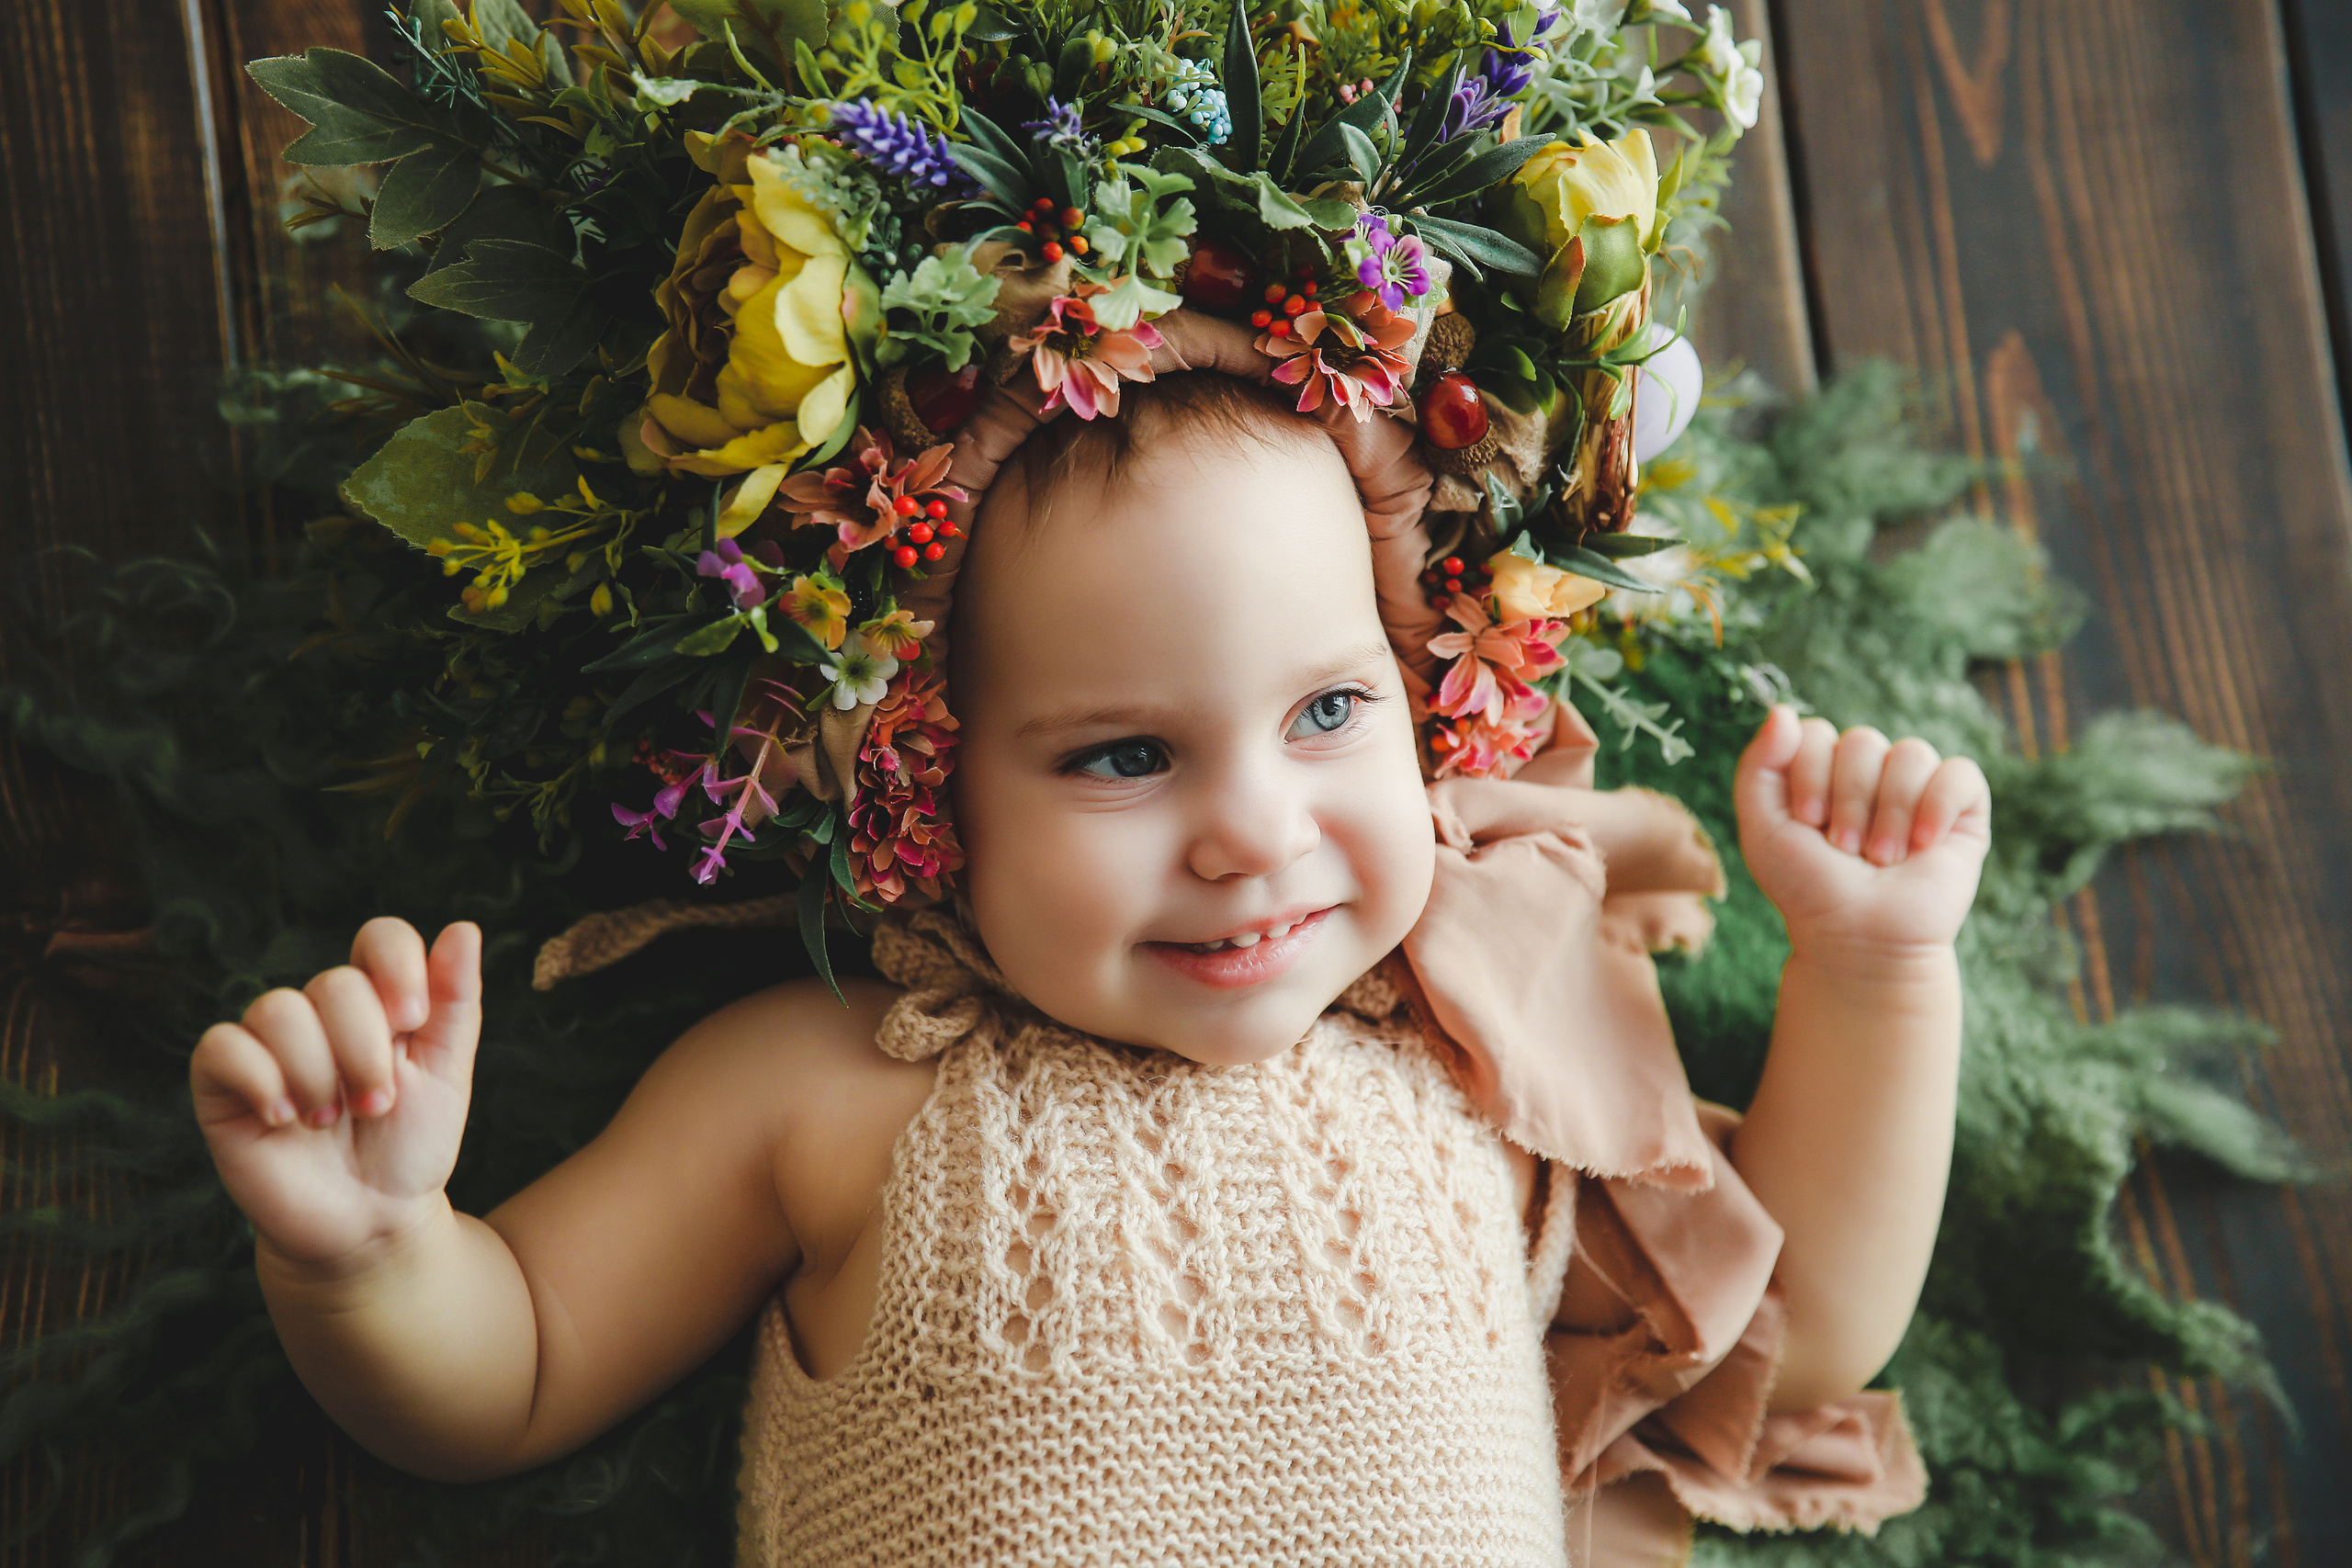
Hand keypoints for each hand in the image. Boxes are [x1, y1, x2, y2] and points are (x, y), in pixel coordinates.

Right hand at [191, 918, 481, 1269]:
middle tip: (376, 1106)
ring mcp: (268, 1045)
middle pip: (334, 983)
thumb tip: (463, 928)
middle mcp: (319, 1014)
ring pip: (278, 1010)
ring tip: (330, 1119)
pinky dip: (260, 1080)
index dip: (397, 965)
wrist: (370, 1222)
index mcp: (377, 1001)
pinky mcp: (222, 1083)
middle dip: (364, 1050)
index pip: (380, 939)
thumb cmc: (410, 1146)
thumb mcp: (446, 1075)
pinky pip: (222, 1046)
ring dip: (317, 1073)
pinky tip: (284, 1119)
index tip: (413, 1019)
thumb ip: (455, 1002)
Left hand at [1734, 706, 1990, 964]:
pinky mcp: (1962, 809)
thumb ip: (1758, 766)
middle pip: (1862, 741)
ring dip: (1889, 813)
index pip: (1815, 732)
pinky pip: (1959, 773)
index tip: (1807, 822)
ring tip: (1881, 858)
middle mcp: (1870, 772)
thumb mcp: (1762, 828)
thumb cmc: (1807, 887)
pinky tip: (1923, 843)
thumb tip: (1782, 710)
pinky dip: (1938, 805)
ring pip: (1910, 753)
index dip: (1809, 775)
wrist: (1858, 938)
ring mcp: (1917, 787)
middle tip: (1844, 849)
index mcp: (1822, 768)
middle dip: (1848, 801)